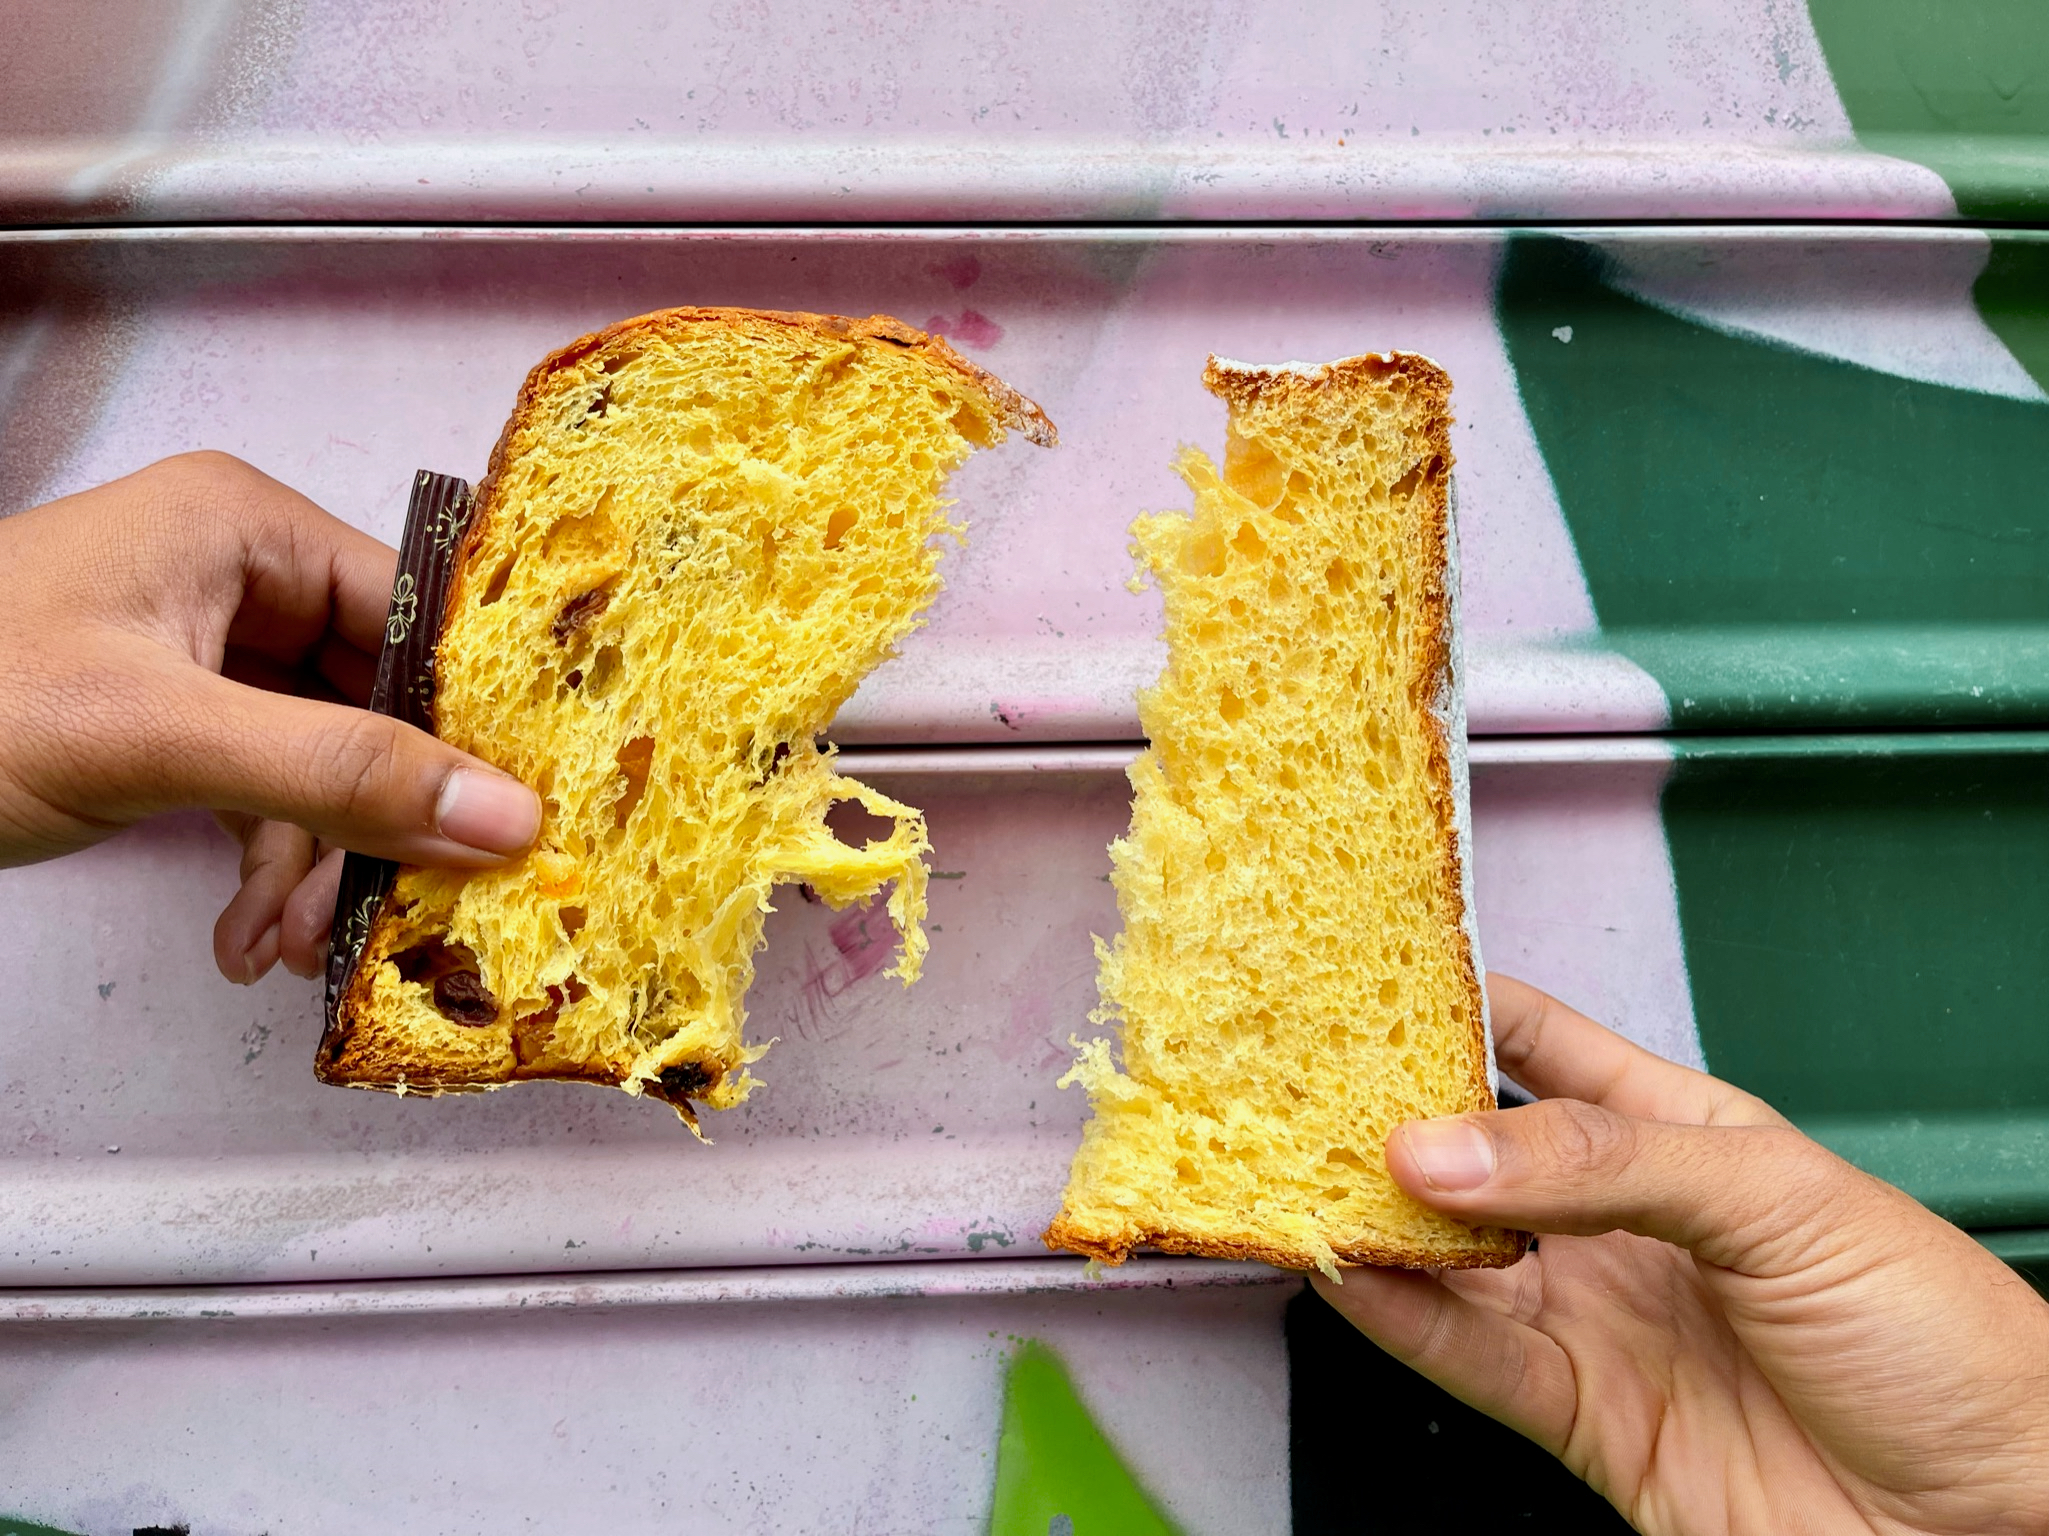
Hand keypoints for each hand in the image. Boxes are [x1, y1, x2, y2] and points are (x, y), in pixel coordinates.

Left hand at [0, 452, 539, 984]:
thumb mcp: (158, 738)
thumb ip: (338, 775)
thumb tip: (504, 814)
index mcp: (240, 527)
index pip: (414, 610)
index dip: (473, 712)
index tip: (523, 805)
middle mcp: (232, 576)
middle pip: (375, 699)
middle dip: (381, 815)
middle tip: (409, 900)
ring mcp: (200, 654)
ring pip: (324, 762)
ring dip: (319, 862)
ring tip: (286, 942)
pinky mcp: (169, 723)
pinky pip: (266, 795)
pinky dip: (267, 869)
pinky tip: (245, 934)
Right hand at [1317, 974, 2048, 1534]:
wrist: (2000, 1522)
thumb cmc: (1943, 1338)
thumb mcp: (1778, 1201)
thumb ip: (1603, 1163)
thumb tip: (1446, 1145)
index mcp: (1681, 1135)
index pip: (1543, 1046)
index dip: (1455, 1007)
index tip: (1363, 979)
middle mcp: (1623, 1223)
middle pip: (1475, 1154)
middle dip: (1390, 1118)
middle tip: (1304, 1087)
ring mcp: (1601, 1319)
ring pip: (1454, 1259)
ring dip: (1379, 1222)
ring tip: (1306, 1178)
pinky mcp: (1585, 1418)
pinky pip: (1470, 1359)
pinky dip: (1399, 1319)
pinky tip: (1352, 1275)